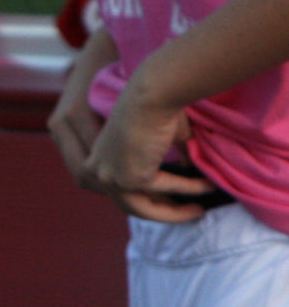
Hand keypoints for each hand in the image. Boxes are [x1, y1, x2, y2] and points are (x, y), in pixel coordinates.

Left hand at [81, 79, 213, 221]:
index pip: (119, 191)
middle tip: (189, 211)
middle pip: (129, 205)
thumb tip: (189, 167)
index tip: (173, 202)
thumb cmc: (154, 107)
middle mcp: (98, 169)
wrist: (151, 94)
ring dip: (174, 213)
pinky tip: (207, 185)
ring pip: (141, 209)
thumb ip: (170, 155)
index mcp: (99, 157)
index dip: (146, 199)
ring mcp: (110, 176)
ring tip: (199, 211)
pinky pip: (164, 190)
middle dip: (161, 211)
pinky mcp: (128, 179)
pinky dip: (188, 189)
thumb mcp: (161, 137)